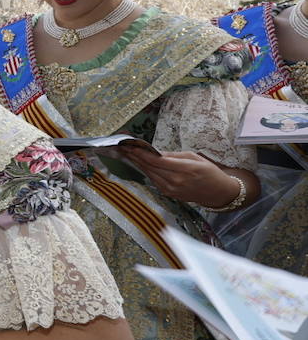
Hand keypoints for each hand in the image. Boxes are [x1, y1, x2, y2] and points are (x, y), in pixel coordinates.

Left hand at [117, 147, 249, 207]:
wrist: (218, 192)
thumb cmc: (209, 171)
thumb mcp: (194, 157)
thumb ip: (174, 155)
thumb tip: (155, 152)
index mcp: (185, 170)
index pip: (158, 161)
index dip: (142, 153)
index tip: (129, 146)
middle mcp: (176, 181)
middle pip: (150, 168)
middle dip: (134, 157)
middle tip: (122, 147)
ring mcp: (171, 189)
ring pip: (149, 174)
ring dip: (137, 163)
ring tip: (126, 153)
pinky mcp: (168, 194)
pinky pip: (153, 180)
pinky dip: (145, 171)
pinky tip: (138, 163)